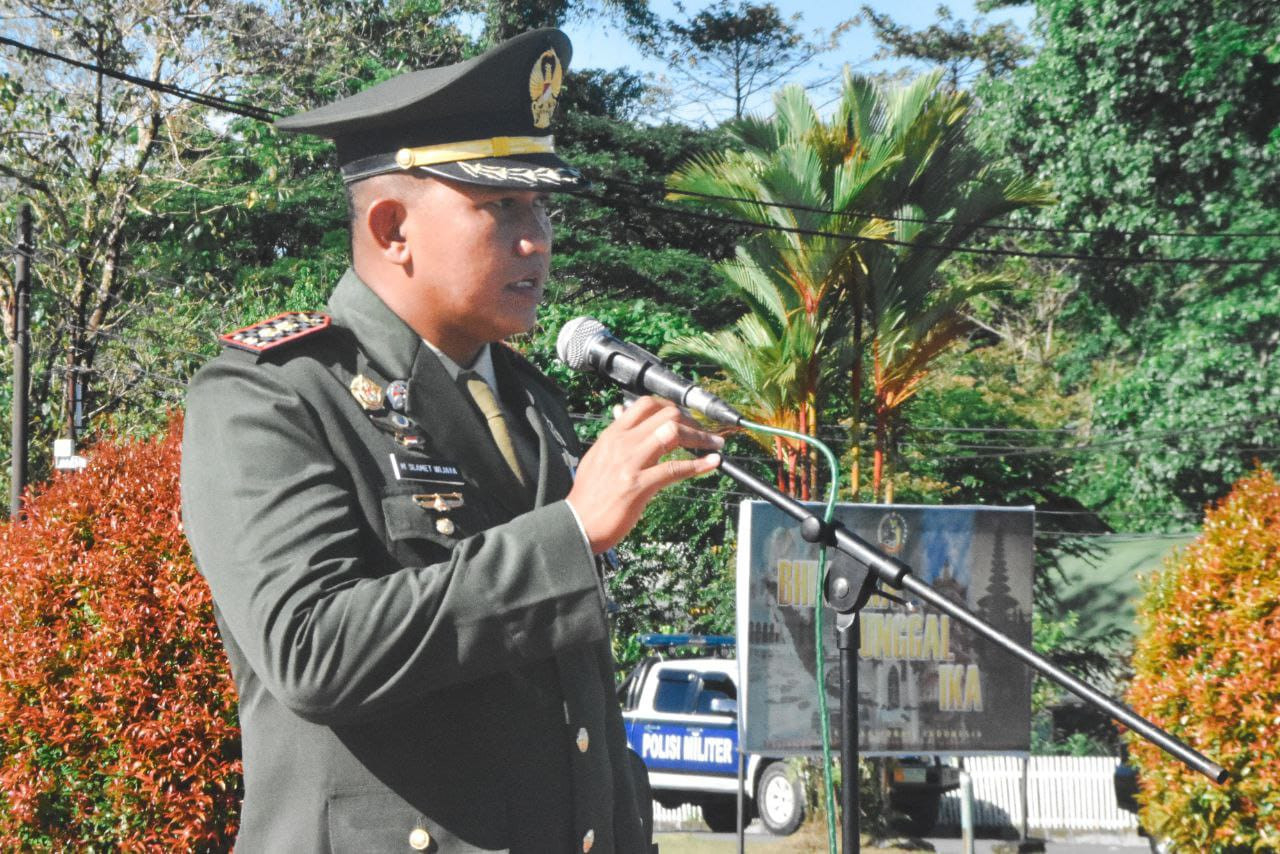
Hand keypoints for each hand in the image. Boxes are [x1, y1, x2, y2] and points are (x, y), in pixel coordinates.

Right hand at [566, 396, 723, 553]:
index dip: (673, 407)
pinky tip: (712, 464)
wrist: (576, 524)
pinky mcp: (638, 485)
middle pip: (666, 415)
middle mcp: (622, 443)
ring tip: (716, 444)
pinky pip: (675, 468)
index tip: (687, 418)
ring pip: (673, 434)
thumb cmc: (589, 496)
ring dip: (701, 437)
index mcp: (612, 435)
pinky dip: (699, 465)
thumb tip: (622, 415)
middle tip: (705, 433)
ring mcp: (630, 463)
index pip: (646, 405)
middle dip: (692, 421)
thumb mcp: (598, 458)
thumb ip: (615, 440)